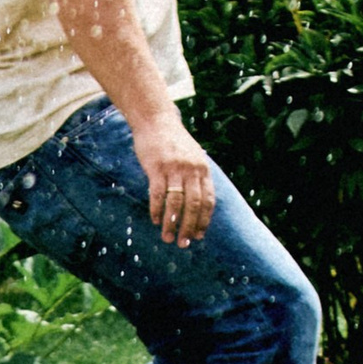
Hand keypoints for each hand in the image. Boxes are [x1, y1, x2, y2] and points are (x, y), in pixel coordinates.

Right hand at [135, 112, 215, 248]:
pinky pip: (158, 194)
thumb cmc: (173, 141)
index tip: (198, 236)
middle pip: (194, 205)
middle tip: (184, 244)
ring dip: (172, 223)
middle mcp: (192, 170)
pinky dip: (157, 209)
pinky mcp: (157, 167)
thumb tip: (198, 202)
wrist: (156, 120)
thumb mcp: (192, 156)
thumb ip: (196, 176)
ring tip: (167, 238)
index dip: (204, 220)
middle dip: (189, 227)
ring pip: (176, 203)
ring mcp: (174, 168)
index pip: (208, 200)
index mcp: (202, 169)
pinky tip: (155, 220)